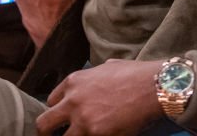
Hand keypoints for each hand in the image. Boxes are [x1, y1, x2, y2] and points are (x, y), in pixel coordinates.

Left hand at [36, 59, 163, 135]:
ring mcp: (83, 120)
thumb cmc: (134, 74)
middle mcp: (72, 101)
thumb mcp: (105, 68)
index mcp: (73, 82)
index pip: (51, 101)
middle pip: (44, 124)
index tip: (63, 119)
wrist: (152, 86)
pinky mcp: (97, 134)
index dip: (57, 112)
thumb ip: (92, 78)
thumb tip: (95, 82)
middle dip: (47, 133)